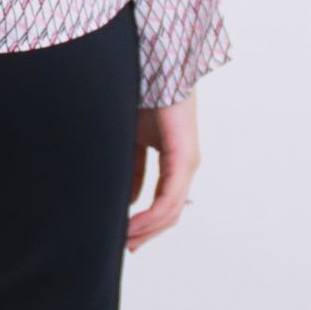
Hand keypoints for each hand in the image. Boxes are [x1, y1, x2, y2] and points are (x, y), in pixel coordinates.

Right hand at [126, 87, 199, 252]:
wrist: (157, 64)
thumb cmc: (142, 91)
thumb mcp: (130, 135)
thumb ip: (130, 164)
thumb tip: (126, 196)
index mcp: (173, 155)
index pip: (161, 198)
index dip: (143, 219)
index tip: (123, 233)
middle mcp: (185, 163)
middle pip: (168, 211)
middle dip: (146, 231)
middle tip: (125, 245)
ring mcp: (187, 162)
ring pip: (170, 210)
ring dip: (147, 228)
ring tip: (126, 240)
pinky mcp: (184, 159)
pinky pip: (169, 198)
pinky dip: (151, 215)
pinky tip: (132, 222)